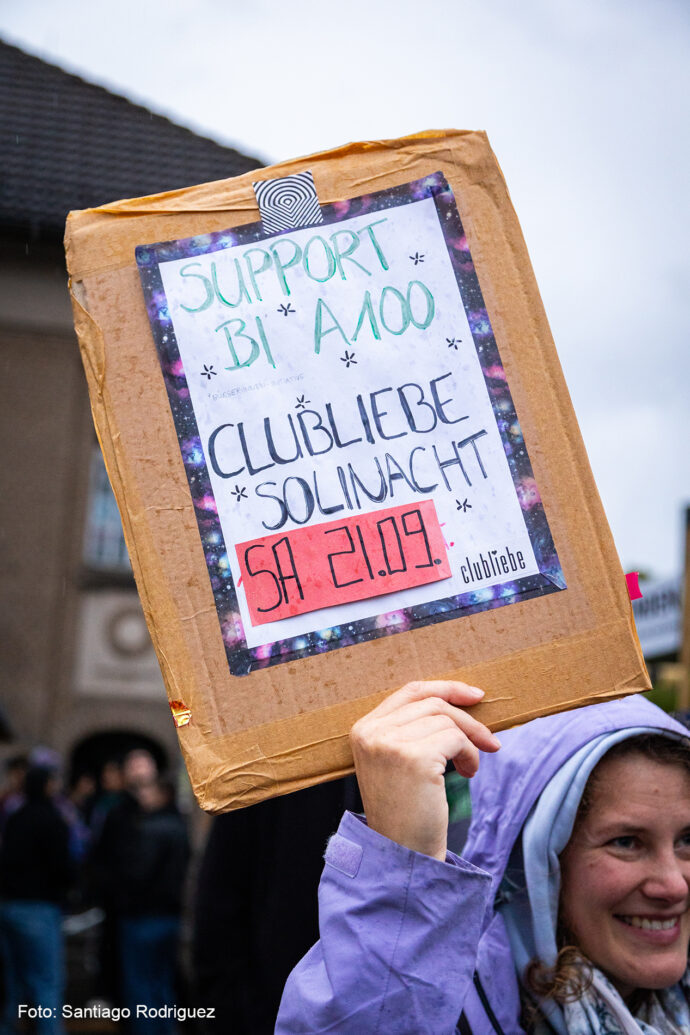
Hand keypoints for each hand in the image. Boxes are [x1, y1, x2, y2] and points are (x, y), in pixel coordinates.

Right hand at [350, 680, 500, 860]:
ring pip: (446, 720)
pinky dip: (470, 754)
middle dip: (467, 719)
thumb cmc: (407, 808)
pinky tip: (468, 773)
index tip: (474, 695)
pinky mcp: (413, 757)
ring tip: (470, 767)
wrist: (402, 851)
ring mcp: (389, 743)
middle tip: (490, 742)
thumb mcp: (399, 761)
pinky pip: (455, 739)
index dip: (445, 688)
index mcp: (363, 729)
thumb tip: (460, 699)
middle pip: (432, 703)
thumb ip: (413, 728)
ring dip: (469, 742)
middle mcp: (372, 732)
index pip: (410, 692)